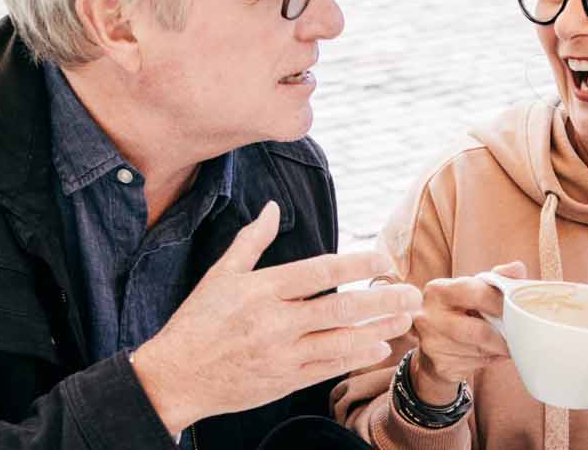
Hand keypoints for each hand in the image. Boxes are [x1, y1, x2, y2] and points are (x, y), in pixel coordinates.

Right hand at [131, 202, 423, 433]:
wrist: (175, 377)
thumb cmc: (197, 322)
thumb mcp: (219, 276)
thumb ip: (250, 241)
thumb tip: (271, 207)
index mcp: (261, 289)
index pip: (320, 270)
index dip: (357, 263)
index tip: (384, 259)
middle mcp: (275, 321)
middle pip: (341, 307)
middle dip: (383, 298)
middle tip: (412, 291)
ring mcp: (282, 354)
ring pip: (342, 340)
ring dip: (379, 329)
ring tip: (405, 319)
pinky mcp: (284, 381)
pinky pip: (329, 368)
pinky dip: (356, 357)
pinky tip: (379, 347)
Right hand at [410, 261, 527, 404]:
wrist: (433, 342)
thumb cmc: (460, 309)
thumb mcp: (474, 289)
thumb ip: (496, 278)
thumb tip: (518, 268)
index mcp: (438, 290)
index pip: (477, 294)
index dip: (502, 304)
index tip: (517, 311)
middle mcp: (428, 317)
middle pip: (479, 332)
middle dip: (503, 337)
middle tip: (517, 337)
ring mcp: (431, 343)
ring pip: (479, 351)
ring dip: (497, 350)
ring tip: (503, 343)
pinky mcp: (439, 365)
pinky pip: (474, 366)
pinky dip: (488, 360)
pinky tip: (488, 353)